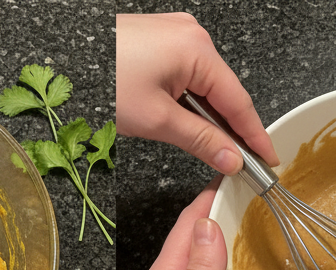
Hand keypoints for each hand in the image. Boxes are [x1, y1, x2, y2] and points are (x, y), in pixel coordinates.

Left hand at [116, 12, 277, 174]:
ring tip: (219, 153)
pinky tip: (193, 126)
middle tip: (246, 166)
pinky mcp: (161, 45)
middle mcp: (192, 37)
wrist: (66, 58)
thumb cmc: (103, 80)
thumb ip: (200, 141)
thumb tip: (231, 159)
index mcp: (198, 50)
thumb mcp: (157, 120)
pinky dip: (194, 104)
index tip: (269, 161)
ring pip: (206, 88)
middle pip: (225, 94)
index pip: (240, 102)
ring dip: (211, 120)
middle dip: (234, 130)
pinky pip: (189, 79)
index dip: (255, 136)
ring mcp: (176, 37)